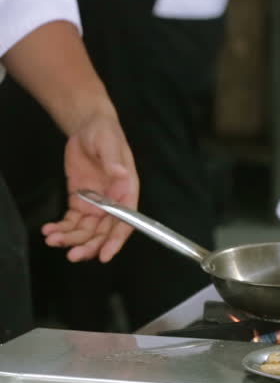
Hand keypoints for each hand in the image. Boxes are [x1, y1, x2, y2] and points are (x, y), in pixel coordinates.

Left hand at [41, 113, 139, 262]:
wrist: (87, 127)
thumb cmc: (105, 133)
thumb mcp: (109, 143)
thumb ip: (114, 160)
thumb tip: (120, 174)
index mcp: (127, 191)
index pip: (125, 222)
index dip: (116, 240)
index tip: (106, 255)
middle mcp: (113, 202)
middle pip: (104, 232)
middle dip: (89, 245)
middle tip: (72, 254)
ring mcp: (96, 203)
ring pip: (86, 231)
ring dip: (71, 239)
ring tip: (52, 239)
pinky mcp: (80, 201)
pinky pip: (72, 221)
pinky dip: (61, 228)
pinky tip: (49, 230)